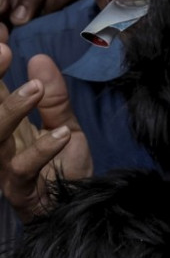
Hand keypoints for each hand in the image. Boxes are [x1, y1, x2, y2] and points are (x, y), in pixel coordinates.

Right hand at [0, 45, 92, 221]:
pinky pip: (21, 167)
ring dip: (11, 108)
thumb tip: (39, 58)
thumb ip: (53, 97)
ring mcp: (2, 164)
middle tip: (3, 50)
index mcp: (5, 123)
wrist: (75, 208)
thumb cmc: (63, 168)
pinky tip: (62, 134)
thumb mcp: (64, 125)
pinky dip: (42, 149)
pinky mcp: (16, 187)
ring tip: (34, 88)